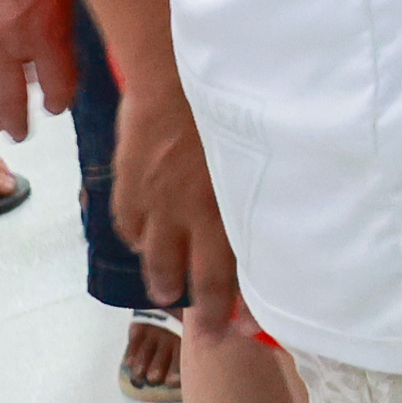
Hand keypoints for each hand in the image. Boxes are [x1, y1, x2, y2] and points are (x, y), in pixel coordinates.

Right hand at [111, 75, 241, 331]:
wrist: (173, 74)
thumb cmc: (226, 104)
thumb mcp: (259, 150)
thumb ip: (260, 188)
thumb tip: (273, 212)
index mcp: (221, 206)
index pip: (225, 271)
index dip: (229, 305)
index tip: (235, 329)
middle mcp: (185, 210)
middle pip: (186, 272)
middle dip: (195, 305)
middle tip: (203, 328)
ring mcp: (153, 198)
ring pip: (153, 253)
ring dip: (161, 275)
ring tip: (165, 289)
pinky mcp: (129, 181)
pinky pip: (128, 222)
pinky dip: (137, 236)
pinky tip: (143, 240)